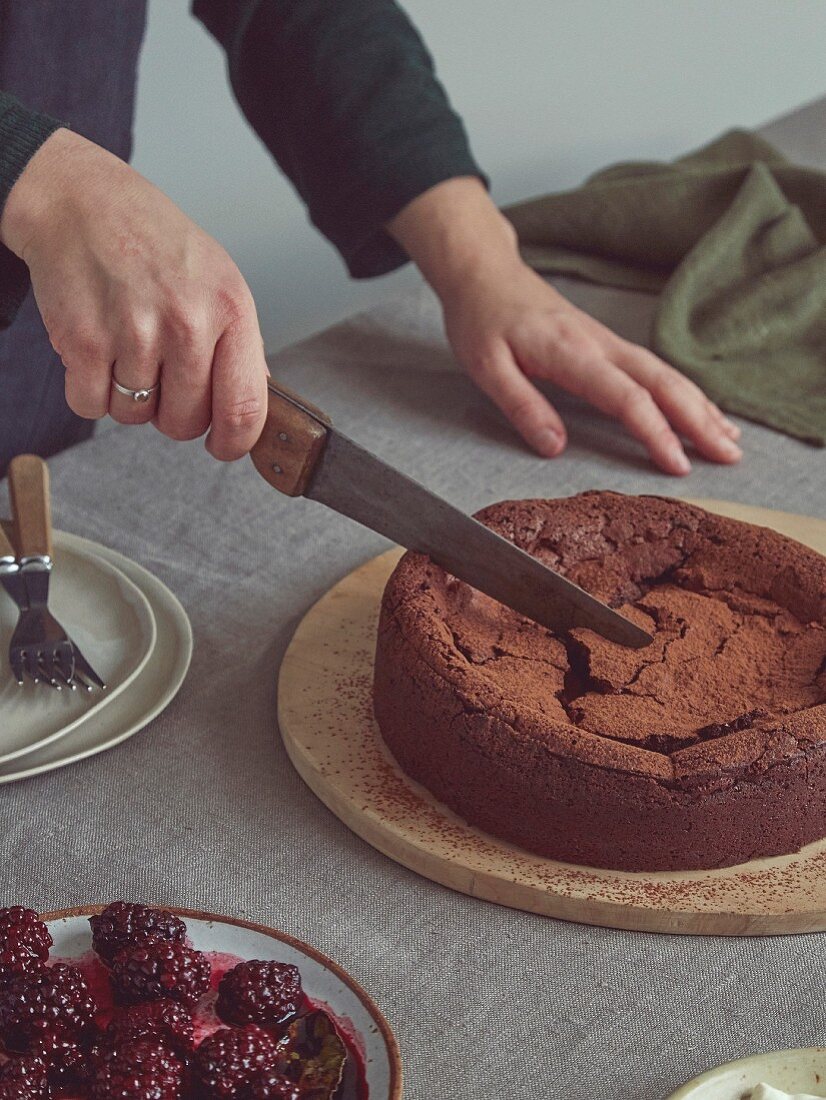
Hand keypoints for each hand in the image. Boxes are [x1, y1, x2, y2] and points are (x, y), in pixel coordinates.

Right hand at [0, 129, 268, 459]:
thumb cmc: (155, 243)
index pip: (244, 406)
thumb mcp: (219, 280)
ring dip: (128, 398)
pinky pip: (90, 406)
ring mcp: (133, 332)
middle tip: (161, 375)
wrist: (82, 201)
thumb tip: (255, 404)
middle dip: (172, 413)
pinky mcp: (83, 340)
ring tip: (127, 349)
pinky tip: (98, 352)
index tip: (223, 447)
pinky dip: (89, 391)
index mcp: (230, 309)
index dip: (234, 442)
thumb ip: (240, 346)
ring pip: (134, 416)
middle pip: (184, 422)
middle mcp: (186, 322)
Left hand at [389, 178, 741, 475]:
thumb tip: (554, 448)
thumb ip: (521, 406)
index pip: (626, 397)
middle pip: (662, 383)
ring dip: (700, 406)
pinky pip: (654, 369)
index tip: (678, 465)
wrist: (484, 273)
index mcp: (572, 353)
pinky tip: (700, 409)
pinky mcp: (607, 343)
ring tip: (730, 439)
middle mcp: (600, 344)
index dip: (655, 433)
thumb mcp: (485, 367)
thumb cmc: (481, 319)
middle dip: (699, 420)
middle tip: (730, 455)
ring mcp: (608, 341)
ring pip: (666, 374)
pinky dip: (683, 391)